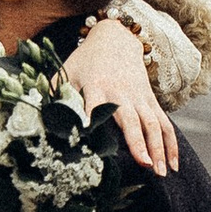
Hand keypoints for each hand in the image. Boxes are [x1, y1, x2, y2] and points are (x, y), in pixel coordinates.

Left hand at [63, 13, 178, 178]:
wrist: (116, 38)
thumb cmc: (85, 61)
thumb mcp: (67, 71)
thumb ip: (55, 93)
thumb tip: (37, 119)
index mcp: (95, 85)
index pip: (94, 105)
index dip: (94, 120)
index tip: (95, 141)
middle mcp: (120, 92)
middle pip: (131, 118)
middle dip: (138, 142)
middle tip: (144, 165)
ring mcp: (139, 97)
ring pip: (152, 123)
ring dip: (159, 148)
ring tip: (162, 173)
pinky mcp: (150, 100)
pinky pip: (164, 123)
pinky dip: (170, 144)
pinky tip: (173, 165)